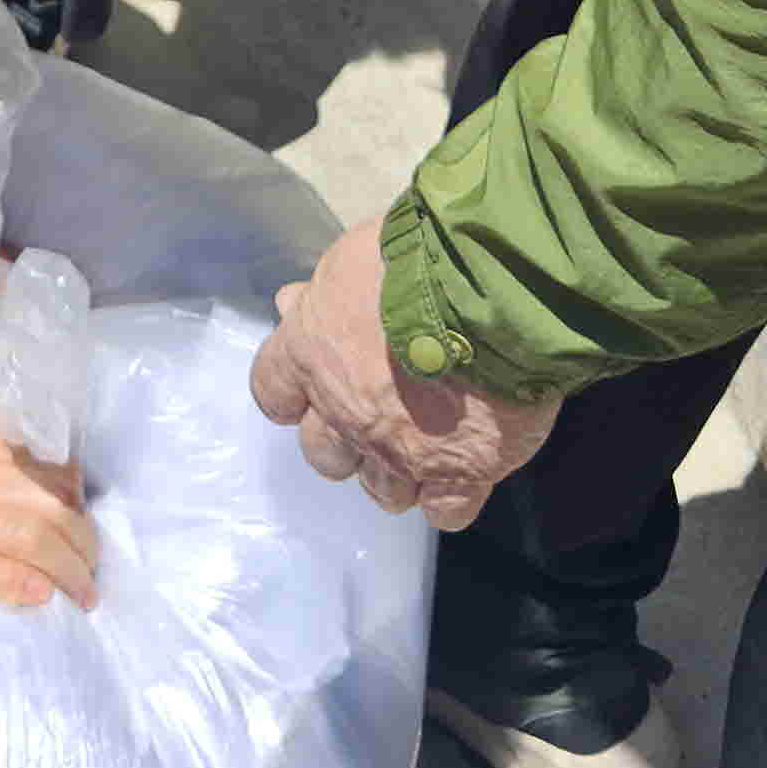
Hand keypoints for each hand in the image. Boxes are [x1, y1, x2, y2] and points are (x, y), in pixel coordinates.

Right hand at [0, 407, 100, 611]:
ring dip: (71, 572)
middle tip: (90, 568)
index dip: (75, 500)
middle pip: (56, 509)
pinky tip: (42, 598)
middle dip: (84, 543)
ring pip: (38, 541)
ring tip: (83, 594)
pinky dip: (25, 585)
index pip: (51, 471)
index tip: (79, 520)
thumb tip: (10, 453)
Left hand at [248, 214, 557, 530]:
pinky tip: (467, 468)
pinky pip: (446, 511)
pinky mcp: (461, 472)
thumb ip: (324, 293)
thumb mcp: (356, 257)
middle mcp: (346, 413)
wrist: (494, 287)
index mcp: (312, 354)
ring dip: (400, 471)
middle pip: (324, 456)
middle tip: (384, 411)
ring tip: (431, 440)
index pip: (272, 391)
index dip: (294, 395)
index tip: (313, 389)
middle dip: (349, 439)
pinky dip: (453, 495)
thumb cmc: (420, 256)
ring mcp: (401, 451)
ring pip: (383, 490)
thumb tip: (290, 303)